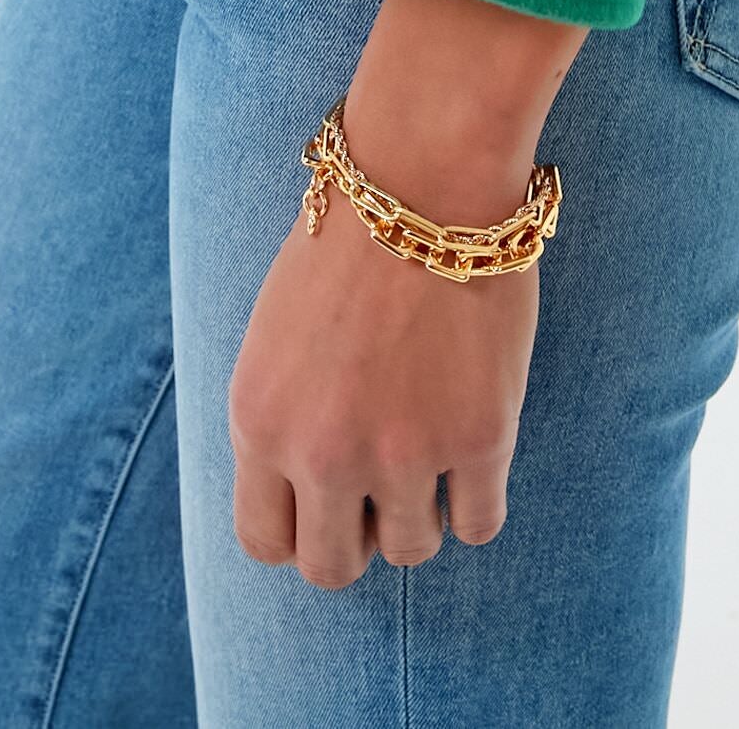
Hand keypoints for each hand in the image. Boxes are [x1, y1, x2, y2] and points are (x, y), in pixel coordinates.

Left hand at [227, 0, 586, 585]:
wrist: (426, 170)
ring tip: (433, 443)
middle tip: (383, 484)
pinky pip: (479, 525)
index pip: (265, 543)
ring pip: (411, 550)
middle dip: (358, 535)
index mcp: (259, 420)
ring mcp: (402, 453)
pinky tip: (476, 444)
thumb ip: (281, 419)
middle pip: (333, 568)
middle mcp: (321, 451)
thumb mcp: (275, 333)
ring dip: (422, 511)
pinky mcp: (478, 438)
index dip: (300, 528)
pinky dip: (478, 498)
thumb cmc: (351, 235)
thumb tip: (302, 493)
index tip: (327, 500)